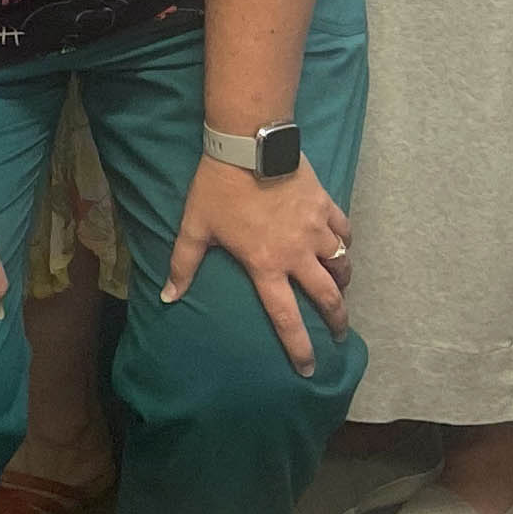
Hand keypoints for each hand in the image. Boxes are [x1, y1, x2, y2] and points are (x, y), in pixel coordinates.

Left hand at [163, 149, 350, 374]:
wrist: (250, 145)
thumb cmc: (219, 188)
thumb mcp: (195, 227)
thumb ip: (183, 265)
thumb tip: (168, 296)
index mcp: (266, 266)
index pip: (286, 318)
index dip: (298, 347)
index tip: (309, 368)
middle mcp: (297, 255)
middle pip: (327, 297)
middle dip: (336, 320)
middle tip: (339, 333)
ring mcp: (316, 230)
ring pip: (341, 265)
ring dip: (343, 281)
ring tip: (341, 289)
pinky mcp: (326, 206)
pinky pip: (344, 231)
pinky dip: (345, 242)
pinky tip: (341, 246)